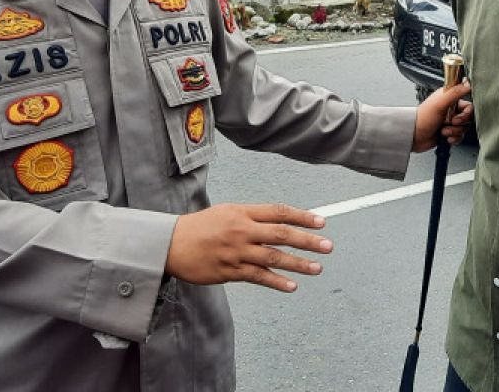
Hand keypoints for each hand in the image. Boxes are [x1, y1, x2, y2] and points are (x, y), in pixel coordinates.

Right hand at [165, 203, 330, 292]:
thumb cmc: (200, 226)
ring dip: (298, 263)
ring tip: (318, 267)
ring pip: (273, 257)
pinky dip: (276, 282)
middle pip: (281, 234)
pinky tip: (291, 286)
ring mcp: (237, 252)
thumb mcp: (227, 212)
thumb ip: (253, 216)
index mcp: (242, 212)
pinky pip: (258, 277)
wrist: (171, 244)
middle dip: (307, 240)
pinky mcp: (230, 271)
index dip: (302, 216)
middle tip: (328, 246)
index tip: (321, 222)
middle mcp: (242, 230)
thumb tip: (280, 222)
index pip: (278, 212)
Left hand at [412, 80, 472, 151]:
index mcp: (449, 98)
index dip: (466, 112)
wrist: (414, 136)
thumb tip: (468, 84)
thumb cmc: (423, 118)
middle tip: (450, 122)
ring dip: (454, 131)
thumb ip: (455, 92)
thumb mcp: (440, 103)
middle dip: (459, 123)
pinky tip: (445, 137)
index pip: (468, 104)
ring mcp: (450, 121)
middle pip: (468, 118)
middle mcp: (451, 109)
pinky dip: (454, 138)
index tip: (458, 114)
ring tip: (443, 130)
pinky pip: (460, 137)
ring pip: (464, 128)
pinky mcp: (449, 132)